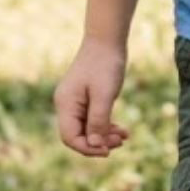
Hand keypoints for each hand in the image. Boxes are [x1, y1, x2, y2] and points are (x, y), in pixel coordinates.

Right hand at [53, 37, 130, 157]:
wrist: (107, 40)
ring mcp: (75, 102)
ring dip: (105, 135)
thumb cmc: (105, 64)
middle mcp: (66, 105)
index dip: (88, 148)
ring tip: (124, 136)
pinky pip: (93, 119)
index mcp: (66, 104)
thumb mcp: (104, 94)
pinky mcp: (86, 98)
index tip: (108, 151)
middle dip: (99, 142)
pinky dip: (106, 125)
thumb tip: (96, 146)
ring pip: (87, 129)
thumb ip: (99, 121)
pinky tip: (121, 129)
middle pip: (78, 135)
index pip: (70, 137)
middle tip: (120, 142)